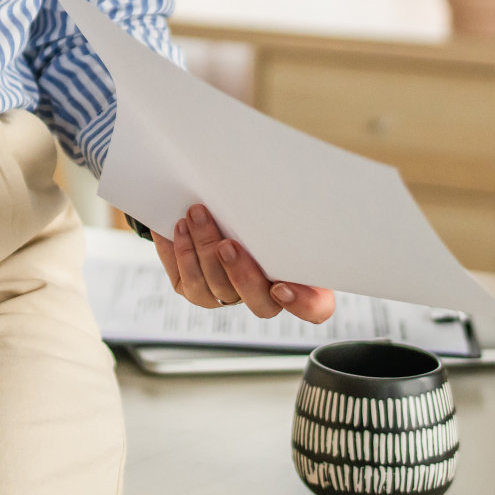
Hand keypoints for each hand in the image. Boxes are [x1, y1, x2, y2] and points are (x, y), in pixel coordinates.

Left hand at [153, 202, 335, 323]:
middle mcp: (266, 293)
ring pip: (218, 288)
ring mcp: (231, 296)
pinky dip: (182, 253)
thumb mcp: (269, 205)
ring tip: (195, 216)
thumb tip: (264, 188)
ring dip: (204, 251)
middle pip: (261, 304)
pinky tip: (178, 228)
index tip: (281, 287)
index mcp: (298, 275)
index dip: (303, 304)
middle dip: (241, 274)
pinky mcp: (199, 292)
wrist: (209, 204)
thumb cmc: (251, 205)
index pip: (317, 306)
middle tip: (226, 245)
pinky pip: (190, 284)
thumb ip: (275, 208)